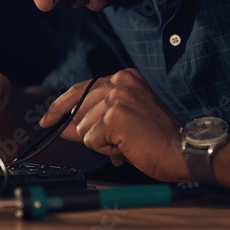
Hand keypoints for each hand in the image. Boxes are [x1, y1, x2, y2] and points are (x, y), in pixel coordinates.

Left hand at [39, 68, 186, 181]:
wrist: (183, 151)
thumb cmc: (156, 139)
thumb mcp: (120, 123)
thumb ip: (91, 119)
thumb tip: (60, 126)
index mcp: (123, 78)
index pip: (80, 89)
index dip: (60, 106)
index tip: (47, 119)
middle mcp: (119, 81)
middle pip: (78, 111)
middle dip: (89, 132)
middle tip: (117, 142)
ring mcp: (116, 96)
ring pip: (83, 128)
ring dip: (102, 143)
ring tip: (128, 142)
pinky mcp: (115, 115)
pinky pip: (92, 140)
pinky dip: (107, 149)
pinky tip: (127, 146)